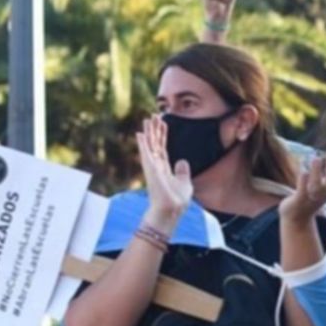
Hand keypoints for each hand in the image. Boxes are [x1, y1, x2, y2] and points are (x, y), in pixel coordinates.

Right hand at [137, 116, 192, 231]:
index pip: (162, 147)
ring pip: (150, 145)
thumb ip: (182, 172)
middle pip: (155, 143)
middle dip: (155, 129)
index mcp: (164, 168)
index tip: (163, 122)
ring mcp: (152, 167)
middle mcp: (156, 166)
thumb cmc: (177, 200)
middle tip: (154, 115)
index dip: (162, 135)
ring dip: (149, 132)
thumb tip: (182, 161)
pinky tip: (140, 133)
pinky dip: (143, 143)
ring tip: (148, 119)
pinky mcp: (150, 169)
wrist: (172, 210)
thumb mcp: (184, 182)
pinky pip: (146, 153)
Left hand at [281, 153, 325, 220]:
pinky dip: (303, 181)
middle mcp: (324, 196)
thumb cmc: (314, 195)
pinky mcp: (298, 200)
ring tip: (316, 159)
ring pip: (316, 187)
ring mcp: (311, 198)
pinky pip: (301, 192)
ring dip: (317, 173)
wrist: (297, 215)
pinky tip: (304, 170)